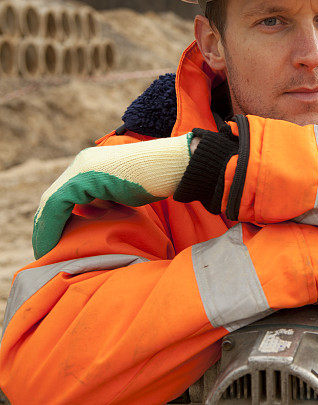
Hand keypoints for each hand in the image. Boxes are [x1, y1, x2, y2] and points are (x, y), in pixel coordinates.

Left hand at [32, 133, 193, 257]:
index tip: (56, 243)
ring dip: (47, 228)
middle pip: (54, 198)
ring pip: (51, 201)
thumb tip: (96, 218)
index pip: (64, 195)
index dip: (55, 220)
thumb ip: (108, 200)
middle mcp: (83, 162)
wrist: (176, 165)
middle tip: (47, 250)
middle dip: (48, 226)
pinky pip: (58, 203)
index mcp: (92, 165)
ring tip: (49, 250)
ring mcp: (83, 167)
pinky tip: (54, 242)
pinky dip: (52, 225)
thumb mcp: (127, 192)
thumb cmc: (161, 180)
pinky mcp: (86, 175)